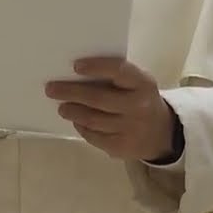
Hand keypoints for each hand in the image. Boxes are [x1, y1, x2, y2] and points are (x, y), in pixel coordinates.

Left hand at [45, 57, 177, 162]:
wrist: (162, 133)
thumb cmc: (140, 98)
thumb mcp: (136, 83)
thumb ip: (115, 77)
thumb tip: (75, 73)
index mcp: (143, 83)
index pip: (119, 70)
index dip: (97, 67)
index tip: (75, 66)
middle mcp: (138, 105)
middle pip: (98, 98)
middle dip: (71, 92)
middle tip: (51, 89)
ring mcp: (130, 128)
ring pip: (93, 119)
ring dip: (73, 111)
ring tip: (62, 107)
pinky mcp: (122, 147)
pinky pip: (94, 136)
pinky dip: (82, 127)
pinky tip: (76, 120)